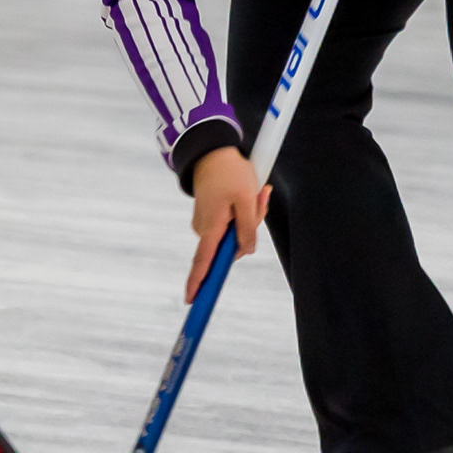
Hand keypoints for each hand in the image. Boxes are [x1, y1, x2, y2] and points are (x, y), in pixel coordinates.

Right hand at [187, 146, 270, 301]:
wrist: (212, 151)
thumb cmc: (231, 173)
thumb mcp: (247, 199)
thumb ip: (249, 229)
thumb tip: (245, 251)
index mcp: (211, 227)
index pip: (203, 262)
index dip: (199, 283)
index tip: (193, 301)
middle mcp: (204, 229)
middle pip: (228, 249)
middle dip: (247, 236)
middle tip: (259, 199)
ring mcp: (205, 224)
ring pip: (232, 236)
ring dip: (247, 222)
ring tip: (251, 193)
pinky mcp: (210, 218)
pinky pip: (229, 227)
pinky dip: (241, 216)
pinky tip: (244, 195)